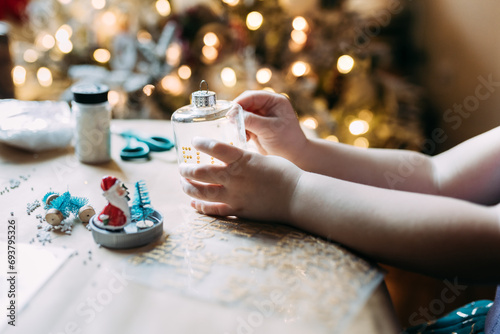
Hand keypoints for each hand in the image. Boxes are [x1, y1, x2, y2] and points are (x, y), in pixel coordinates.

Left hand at [179, 137, 302, 221]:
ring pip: (202, 192)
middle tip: (181, 167)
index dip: (201, 144)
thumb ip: (245, 159)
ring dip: (189, 187)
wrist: (297, 196)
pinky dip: (201, 207)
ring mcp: (234, 196)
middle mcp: (234, 177)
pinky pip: (214, 210)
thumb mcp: (263, 158)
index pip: (215, 148)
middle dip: (187, 169)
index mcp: (242, 160)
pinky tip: (194, 204)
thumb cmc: (286, 174)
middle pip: (201, 172)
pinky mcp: (238, 210)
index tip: (194, 141)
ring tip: (183, 183)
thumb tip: (233, 158)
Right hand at [234, 90, 307, 163]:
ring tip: (242, 134)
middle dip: (238, 114)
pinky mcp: (256, 127)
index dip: (239, 103)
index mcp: (274, 101)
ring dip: (239, 124)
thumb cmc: (287, 141)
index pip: (252, 96)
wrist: (293, 157)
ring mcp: (261, 116)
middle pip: (245, 104)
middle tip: (232, 124)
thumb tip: (232, 114)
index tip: (229, 113)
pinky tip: (246, 139)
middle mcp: (267, 106)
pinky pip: (243, 124)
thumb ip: (251, 120)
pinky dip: (241, 130)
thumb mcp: (269, 129)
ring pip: (242, 115)